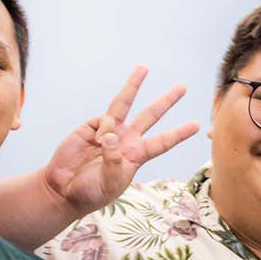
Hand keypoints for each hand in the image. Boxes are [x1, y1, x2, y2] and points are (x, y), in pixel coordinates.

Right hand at [40, 66, 199, 215]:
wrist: (64, 188)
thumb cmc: (90, 191)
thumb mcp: (109, 183)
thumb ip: (113, 161)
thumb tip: (112, 135)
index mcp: (136, 156)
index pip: (162, 143)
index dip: (178, 133)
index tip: (196, 125)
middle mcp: (126, 140)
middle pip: (149, 116)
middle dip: (165, 101)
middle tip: (182, 87)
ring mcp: (109, 131)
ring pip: (124, 104)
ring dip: (134, 85)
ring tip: (145, 68)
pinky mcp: (91, 127)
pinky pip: (104, 120)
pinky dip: (104, 129)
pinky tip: (98, 142)